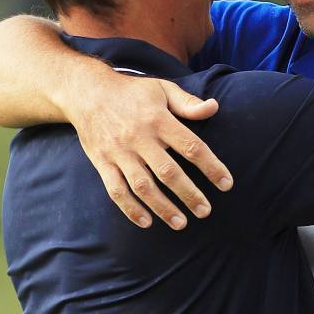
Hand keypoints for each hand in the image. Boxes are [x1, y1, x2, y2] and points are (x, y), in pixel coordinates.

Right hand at [65, 70, 231, 229]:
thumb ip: (188, 103)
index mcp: (159, 119)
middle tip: (205, 211)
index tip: (226, 183)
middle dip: (189, 194)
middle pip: (168, 171)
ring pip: (142, 186)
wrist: (87, 92)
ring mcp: (119, 152)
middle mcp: (139, 137)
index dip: (211, 166)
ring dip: (162, 207)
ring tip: (181, 223)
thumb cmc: (132, 92)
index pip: (191, 146)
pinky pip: (116, 190)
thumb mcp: (162, 89)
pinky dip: (130, 208)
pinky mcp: (102, 162)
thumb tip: (214, 107)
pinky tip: (147, 222)